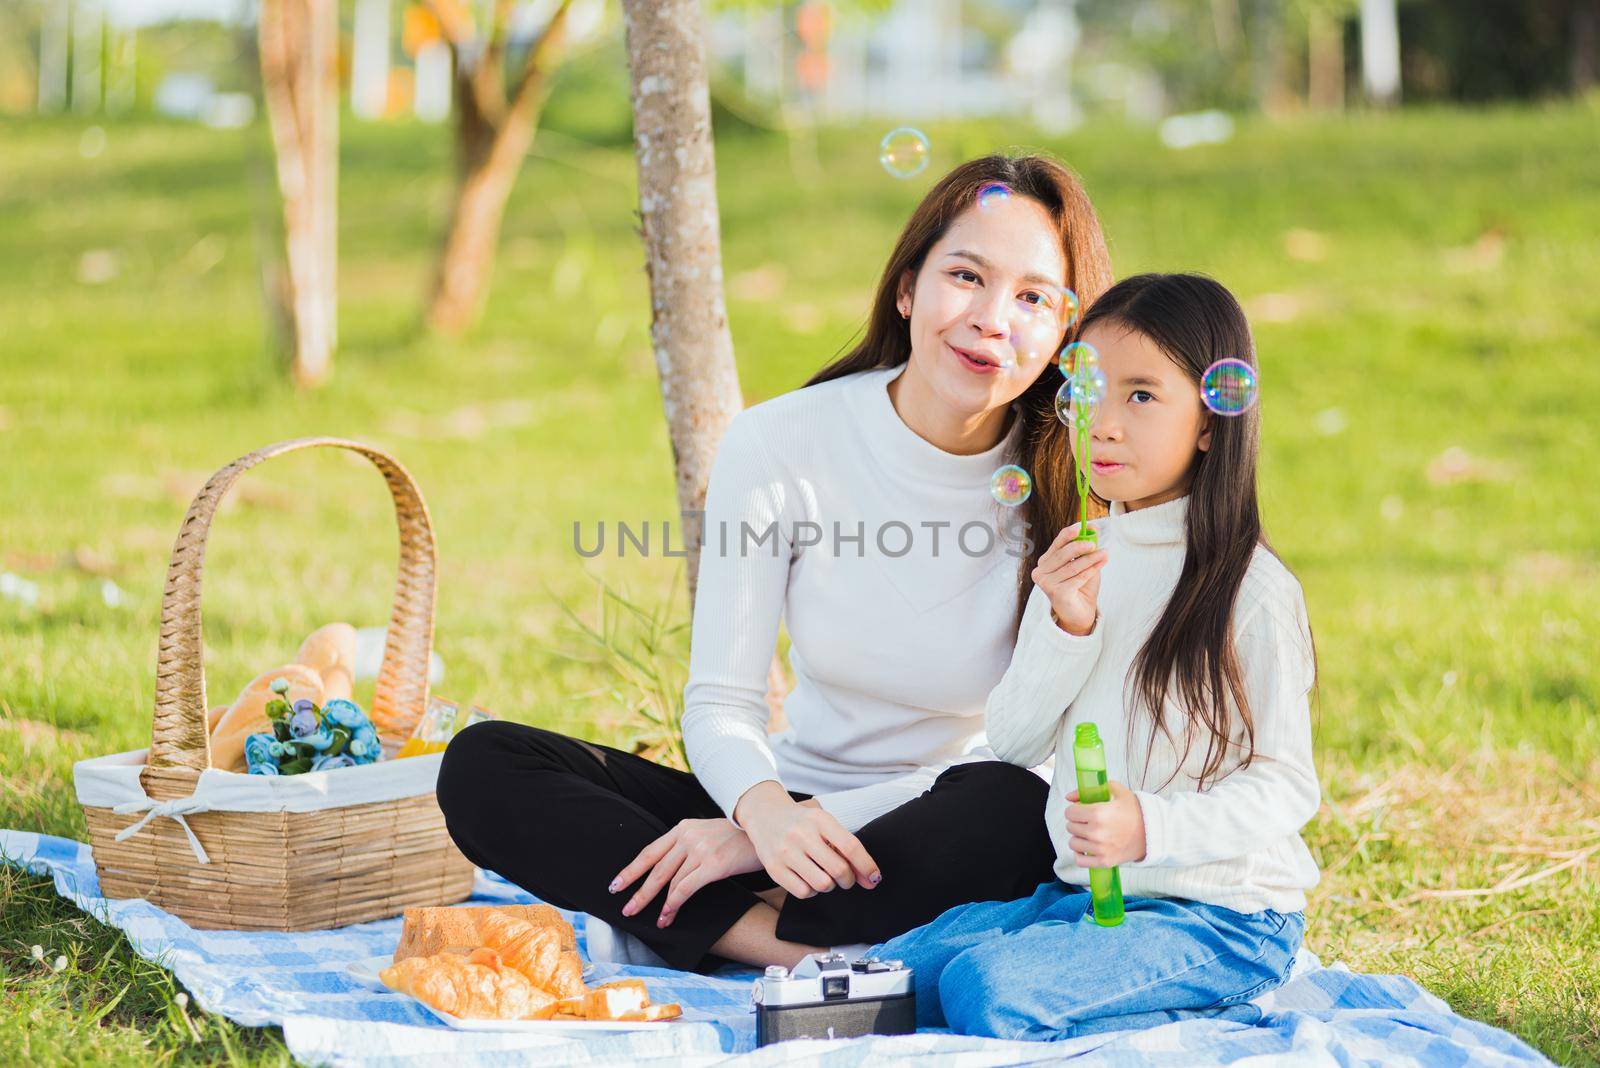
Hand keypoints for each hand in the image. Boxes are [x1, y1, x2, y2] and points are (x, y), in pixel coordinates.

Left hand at [609, 818, 760, 927]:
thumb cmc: (738, 838)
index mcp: (683, 828)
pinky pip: (685, 888)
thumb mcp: (708, 834)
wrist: (766, 832)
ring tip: (655, 921)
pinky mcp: (712, 864)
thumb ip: (688, 845)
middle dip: (639, 892)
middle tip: (626, 910)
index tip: (616, 885)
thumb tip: (669, 870)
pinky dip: (674, 904)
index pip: (650, 851)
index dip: (631, 870)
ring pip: (670, 882)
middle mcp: (687, 836)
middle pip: (655, 869)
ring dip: (660, 905)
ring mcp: (699, 849)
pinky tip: (669, 915)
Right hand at [733, 781, 881, 901]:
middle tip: (846, 878)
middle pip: (839, 869)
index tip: (875, 878)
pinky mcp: (774, 868)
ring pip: (823, 884)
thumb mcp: (825, 825)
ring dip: (830, 886)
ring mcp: (785, 852)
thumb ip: (847, 849)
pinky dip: (812, 891)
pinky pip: (804, 892)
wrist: (765, 815)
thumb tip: (871, 880)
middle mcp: (801, 834)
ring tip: (825, 876)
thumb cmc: (803, 823)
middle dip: (848, 880)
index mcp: (819, 820)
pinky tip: (809, 879)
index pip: (850, 846)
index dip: (867, 866)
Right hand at [1032, 522, 1105, 635]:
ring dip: (1091, 559)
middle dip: (1080, 546)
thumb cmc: (1080, 587)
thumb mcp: (1083, 564)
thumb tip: (1092, 527)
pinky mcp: (1057, 593)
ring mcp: (1047, 584)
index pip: (1056, 545)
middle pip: (1062, 554)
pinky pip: (1078, 578)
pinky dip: (1091, 570)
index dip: (1068, 535)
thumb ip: (1085, 548)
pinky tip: (1101, 564)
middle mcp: (1041, 572)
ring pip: (1073, 566)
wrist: (1080, 613)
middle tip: (1094, 543)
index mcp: (1045, 563)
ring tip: (1104, 553)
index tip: (1081, 526)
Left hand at [1065, 782, 1146, 866]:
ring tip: (1089, 833)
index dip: (1074, 810)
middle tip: (1087, 821)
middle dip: (1076, 822)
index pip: (1070, 813)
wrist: (1152, 831)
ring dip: (1078, 837)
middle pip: (1070, 827)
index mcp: (1097, 813)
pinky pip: (1080, 861)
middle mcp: (1096, 832)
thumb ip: (1089, 790)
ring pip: (1073, 843)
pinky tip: (1087, 848)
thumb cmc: (1134, 810)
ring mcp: (1100, 849)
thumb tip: (1069, 797)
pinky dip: (1080, 855)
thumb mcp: (1115, 791)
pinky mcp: (1105, 861)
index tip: (1080, 810)